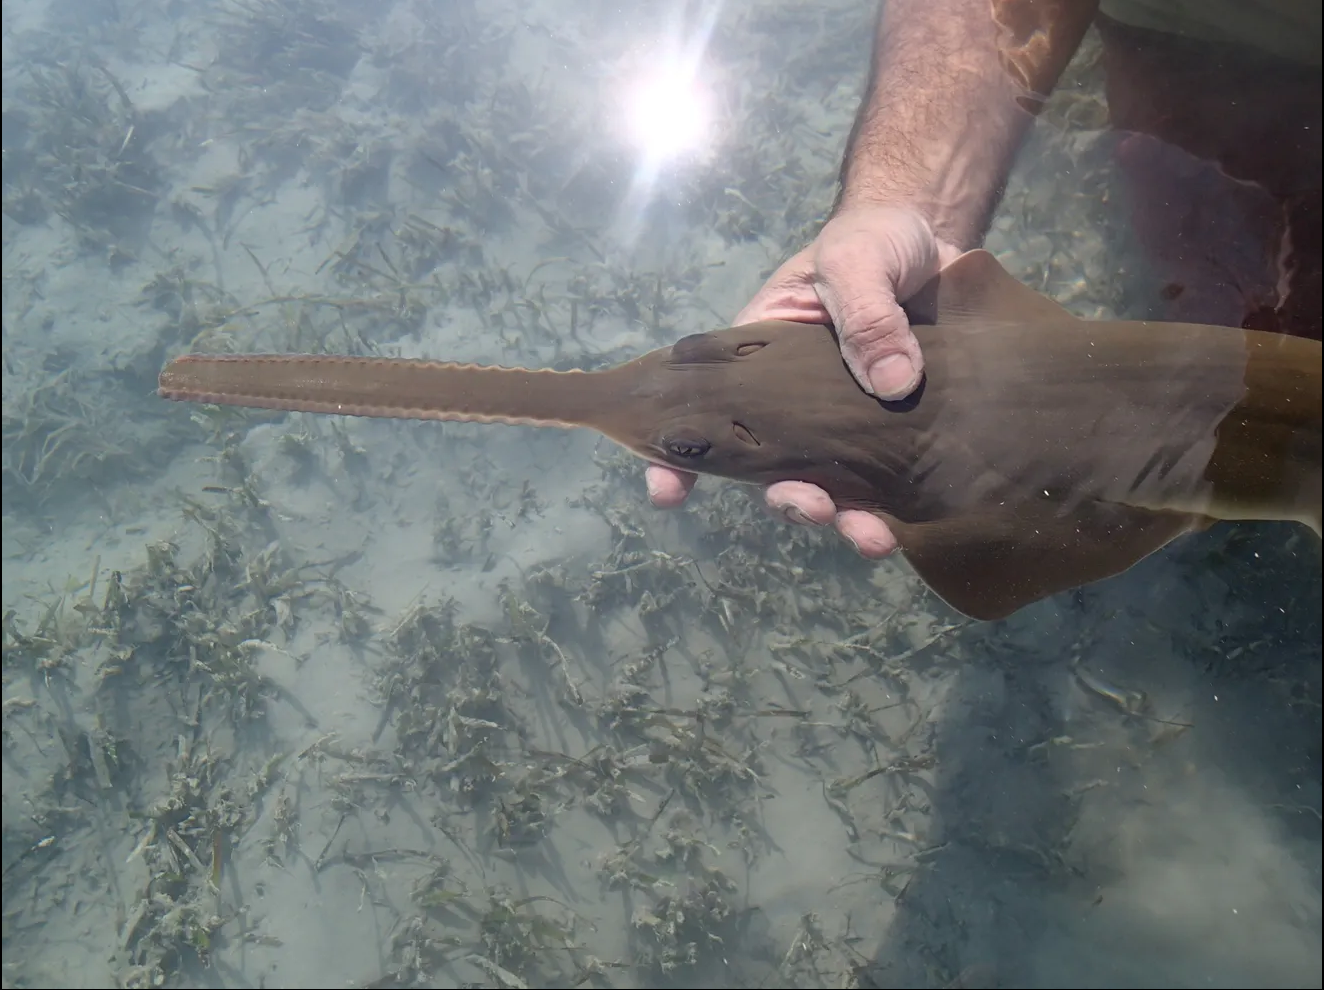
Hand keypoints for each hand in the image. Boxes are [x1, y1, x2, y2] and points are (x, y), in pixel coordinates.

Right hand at [645, 204, 961, 557]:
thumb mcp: (856, 260)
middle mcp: (796, 404)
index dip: (678, 457)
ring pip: (834, 483)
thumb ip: (866, 313)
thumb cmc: (872, 240)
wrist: (938, 236)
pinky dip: (892, 510)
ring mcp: (848, 423)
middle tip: (810, 505)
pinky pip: (889, 479)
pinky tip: (901, 527)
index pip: (708, 411)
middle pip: (774, 465)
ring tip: (869, 536)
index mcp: (760, 360)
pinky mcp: (898, 431)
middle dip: (787, 497)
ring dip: (844, 517)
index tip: (667, 492)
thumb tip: (891, 383)